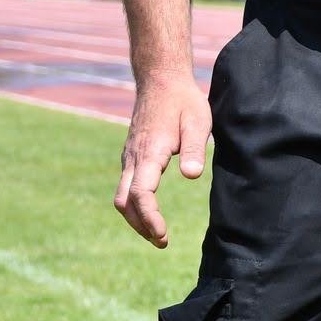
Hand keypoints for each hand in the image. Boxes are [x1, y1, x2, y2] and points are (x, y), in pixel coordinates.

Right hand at [113, 70, 212, 247]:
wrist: (160, 79)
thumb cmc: (183, 101)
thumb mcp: (198, 121)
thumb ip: (196, 149)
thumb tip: (192, 176)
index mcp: (149, 152)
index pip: (140, 194)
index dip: (149, 218)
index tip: (163, 234)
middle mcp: (133, 158)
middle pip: (124, 202)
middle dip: (140, 225)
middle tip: (162, 241)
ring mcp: (129, 157)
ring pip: (122, 196)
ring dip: (136, 218)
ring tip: (157, 234)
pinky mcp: (131, 156)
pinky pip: (126, 186)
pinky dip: (135, 205)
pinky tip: (150, 212)